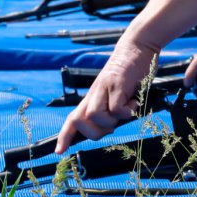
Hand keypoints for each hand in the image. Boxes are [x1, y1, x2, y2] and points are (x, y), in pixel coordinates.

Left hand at [56, 38, 157, 152]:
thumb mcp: (116, 91)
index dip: (65, 136)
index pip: (72, 119)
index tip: (59, 151)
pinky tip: (135, 101)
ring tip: (126, 110)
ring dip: (112, 121)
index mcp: (93, 96)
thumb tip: (113, 124)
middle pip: (80, 122)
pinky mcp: (117, 84)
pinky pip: (116, 108)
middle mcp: (95, 93)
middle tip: (114, 125)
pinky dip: (127, 111)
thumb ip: (111, 106)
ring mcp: (104, 87)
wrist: (137, 45)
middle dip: (96, 132)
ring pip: (95, 116)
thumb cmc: (130, 70)